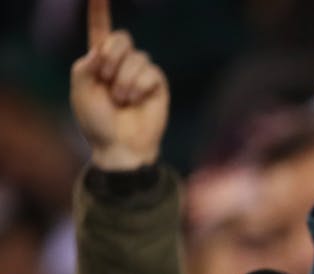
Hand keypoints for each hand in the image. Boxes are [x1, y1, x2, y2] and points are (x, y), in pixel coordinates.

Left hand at [70, 0, 167, 170]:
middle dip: (111, 55)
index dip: (99, 10)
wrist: (119, 146)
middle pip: (121, 37)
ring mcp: (141, 73)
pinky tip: (135, 101)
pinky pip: (150, 72)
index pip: (100, 29)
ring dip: (124, 79)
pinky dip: (138, 86)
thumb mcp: (80, 90)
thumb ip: (86, 63)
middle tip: (105, 77)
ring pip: (136, 57)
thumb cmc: (97, 122)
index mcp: (99, 61)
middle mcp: (121, 64)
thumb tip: (104, 51)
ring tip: (121, 100)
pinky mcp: (158, 84)